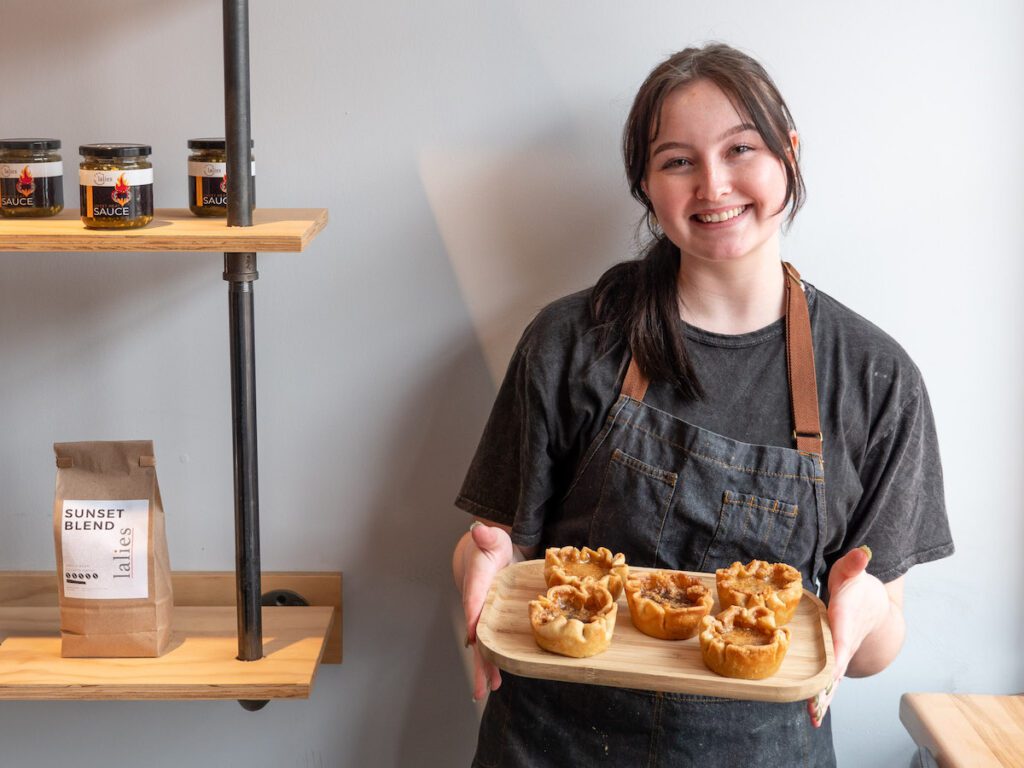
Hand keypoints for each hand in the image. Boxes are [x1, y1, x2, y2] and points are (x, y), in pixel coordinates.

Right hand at [459, 521, 513, 700]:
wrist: (487, 553)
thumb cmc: (490, 547)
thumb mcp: (491, 538)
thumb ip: (487, 536)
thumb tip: (479, 530)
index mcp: (476, 583)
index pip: (473, 601)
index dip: (473, 619)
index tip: (474, 639)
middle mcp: (476, 604)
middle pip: (474, 635)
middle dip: (477, 661)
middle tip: (478, 688)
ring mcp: (484, 615)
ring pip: (482, 645)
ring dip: (485, 667)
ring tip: (487, 690)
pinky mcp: (492, 621)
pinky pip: (492, 643)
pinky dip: (494, 660)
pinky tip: (496, 679)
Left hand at [808, 545, 889, 726]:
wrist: (875, 608)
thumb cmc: (857, 588)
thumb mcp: (851, 572)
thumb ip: (853, 564)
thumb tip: (862, 552)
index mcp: (845, 619)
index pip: (842, 638)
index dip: (838, 653)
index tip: (832, 670)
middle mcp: (845, 640)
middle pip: (837, 665)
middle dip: (829, 685)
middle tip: (818, 704)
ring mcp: (842, 652)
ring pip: (833, 677)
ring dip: (825, 696)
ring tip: (814, 715)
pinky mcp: (836, 658)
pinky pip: (828, 678)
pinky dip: (823, 695)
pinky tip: (813, 713)